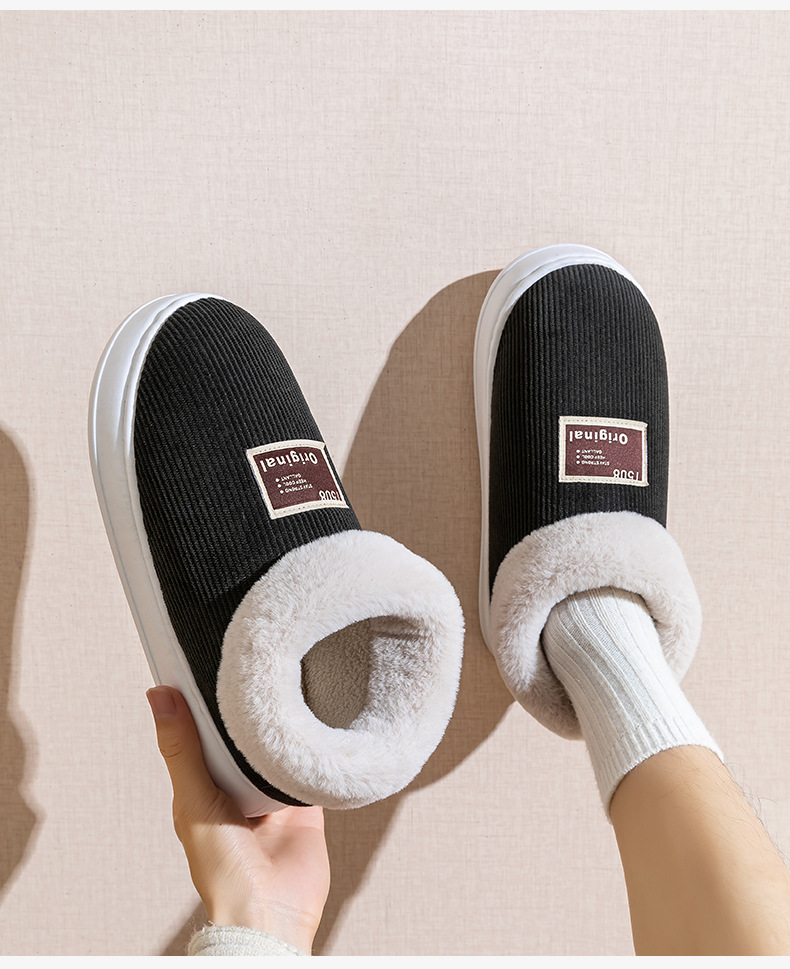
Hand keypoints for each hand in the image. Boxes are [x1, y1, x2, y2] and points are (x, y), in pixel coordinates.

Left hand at [147, 686, 330, 953]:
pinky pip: (310, 765)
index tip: (209, 662)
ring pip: (276, 747)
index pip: (204, 734)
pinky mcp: (306, 802)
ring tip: (287, 684)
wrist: (272, 913)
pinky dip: (312, 747)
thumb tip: (158, 697)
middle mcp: (238, 788)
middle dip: (248, 710)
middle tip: (256, 665)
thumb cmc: (223, 871)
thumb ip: (182, 750)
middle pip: (243, 737)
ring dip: (280, 727)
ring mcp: (272, 795)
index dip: (205, 702)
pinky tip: (315, 721)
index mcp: (205, 786)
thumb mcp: (194, 802)